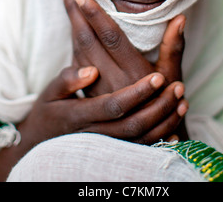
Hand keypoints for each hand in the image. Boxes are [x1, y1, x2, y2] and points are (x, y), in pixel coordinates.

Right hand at [18, 65, 184, 147]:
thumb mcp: (49, 92)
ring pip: (140, 139)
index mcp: (79, 115)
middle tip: (178, 86)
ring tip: (182, 101)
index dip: (137, 92)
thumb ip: (67, 79)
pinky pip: (139, 150)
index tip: (157, 77)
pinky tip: (175, 129)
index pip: (114, 105)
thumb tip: (91, 71)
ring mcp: (105, 146)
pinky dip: (159, 141)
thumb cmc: (48, 111)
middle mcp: (94, 134)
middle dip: (158, 106)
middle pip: (133, 124)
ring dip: (164, 121)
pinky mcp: (112, 152)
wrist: (40, 142)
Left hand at [60, 0, 188, 140]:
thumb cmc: (166, 103)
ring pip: (78, 51)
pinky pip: (76, 62)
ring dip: (72, 26)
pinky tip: (73, 27)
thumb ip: (174, 46)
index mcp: (133, 72)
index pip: (110, 36)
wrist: (150, 139)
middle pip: (87, 41)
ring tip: (68, 2)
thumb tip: (180, 17)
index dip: (94, 13)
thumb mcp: (173, 75)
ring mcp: (97, 88)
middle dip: (75, 14)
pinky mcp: (89, 93)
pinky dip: (74, 41)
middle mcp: (111, 80)